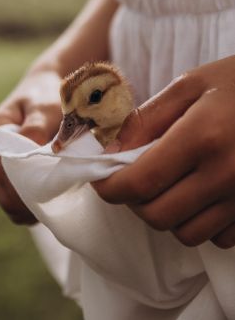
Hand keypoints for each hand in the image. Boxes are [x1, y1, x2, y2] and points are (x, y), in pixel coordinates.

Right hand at [0, 71, 61, 224]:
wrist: (43, 88)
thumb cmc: (46, 95)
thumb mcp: (46, 106)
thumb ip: (37, 129)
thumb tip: (32, 155)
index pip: (4, 173)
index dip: (28, 188)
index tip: (58, 191)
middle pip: (3, 192)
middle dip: (31, 202)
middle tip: (63, 199)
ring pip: (7, 200)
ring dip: (31, 204)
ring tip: (59, 196)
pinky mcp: (0, 173)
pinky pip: (11, 199)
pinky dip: (29, 203)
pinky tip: (49, 196)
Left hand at [94, 56, 234, 248]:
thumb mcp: (190, 85)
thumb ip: (146, 119)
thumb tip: (110, 151)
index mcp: (202, 136)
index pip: (140, 182)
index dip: (110, 187)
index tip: (101, 180)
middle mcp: (226, 174)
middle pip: (158, 215)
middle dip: (135, 201)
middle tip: (135, 178)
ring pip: (185, 233)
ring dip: (166, 213)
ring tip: (170, 184)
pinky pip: (217, 237)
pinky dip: (199, 221)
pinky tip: (201, 194)